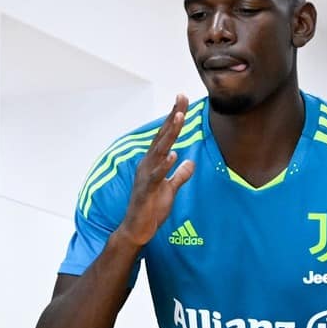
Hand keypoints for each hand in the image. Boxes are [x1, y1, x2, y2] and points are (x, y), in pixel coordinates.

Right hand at [118, 95, 196, 246]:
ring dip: (169, 134)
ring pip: (159, 151)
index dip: (174, 118)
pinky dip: (164, 165)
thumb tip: (189, 162)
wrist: (137, 230)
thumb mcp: (170, 190)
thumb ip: (180, 175)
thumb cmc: (151, 210)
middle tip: (182, 98)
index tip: (182, 100)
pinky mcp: (146, 192)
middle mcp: (147, 165)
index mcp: (153, 163)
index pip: (165, 136)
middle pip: (162, 137)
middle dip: (173, 117)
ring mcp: (146, 177)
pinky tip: (172, 155)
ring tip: (179, 118)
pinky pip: (156, 176)